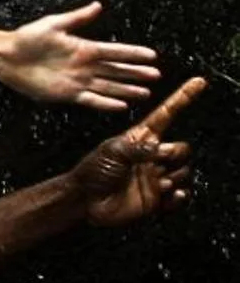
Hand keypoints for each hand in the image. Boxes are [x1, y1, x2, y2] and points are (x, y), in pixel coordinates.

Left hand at [0, 3, 161, 111]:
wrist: (7, 57)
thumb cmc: (27, 38)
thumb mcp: (53, 24)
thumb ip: (77, 18)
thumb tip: (98, 6)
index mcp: (84, 48)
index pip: (114, 51)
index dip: (132, 54)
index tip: (152, 56)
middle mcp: (85, 66)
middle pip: (116, 71)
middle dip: (136, 73)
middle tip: (156, 76)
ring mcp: (78, 81)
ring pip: (108, 87)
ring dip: (126, 90)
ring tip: (145, 93)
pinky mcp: (67, 94)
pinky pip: (91, 99)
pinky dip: (105, 103)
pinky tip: (121, 105)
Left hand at [70, 78, 203, 227]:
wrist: (85, 201)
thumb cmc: (93, 171)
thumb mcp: (113, 151)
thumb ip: (137, 147)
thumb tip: (160, 147)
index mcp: (141, 138)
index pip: (167, 114)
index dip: (182, 97)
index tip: (198, 81)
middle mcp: (152, 156)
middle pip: (181, 148)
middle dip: (175, 153)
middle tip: (157, 160)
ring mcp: (155, 176)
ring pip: (183, 171)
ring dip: (174, 176)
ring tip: (156, 182)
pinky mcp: (157, 198)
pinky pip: (180, 195)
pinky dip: (180, 196)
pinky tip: (172, 194)